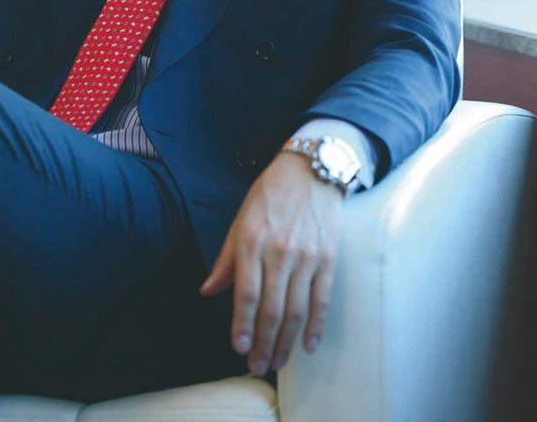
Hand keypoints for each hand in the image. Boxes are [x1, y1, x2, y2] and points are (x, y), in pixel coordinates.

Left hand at [200, 150, 342, 375]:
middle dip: (263, 343)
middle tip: (257, 365)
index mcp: (252, 241)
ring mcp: (307, 257)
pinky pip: (322, 300)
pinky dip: (315, 326)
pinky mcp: (328, 259)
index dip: (242, 325)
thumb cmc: (270, 194)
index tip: (238, 348)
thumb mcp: (241, 220)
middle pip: (271, 309)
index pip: (245, 294)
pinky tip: (308, 345)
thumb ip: (226, 259)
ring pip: (296, 310)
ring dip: (286, 342)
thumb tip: (208, 291)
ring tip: (277, 362)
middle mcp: (279, 251)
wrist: (311, 171)